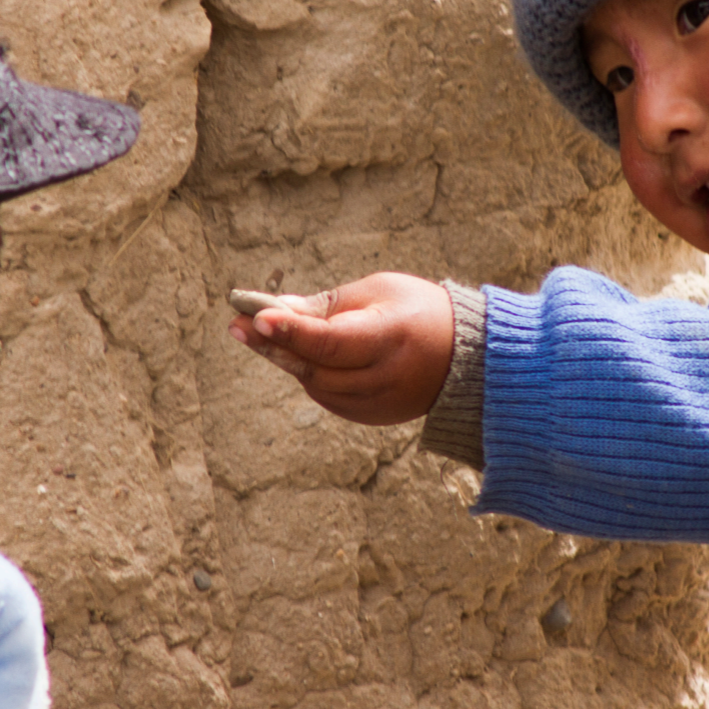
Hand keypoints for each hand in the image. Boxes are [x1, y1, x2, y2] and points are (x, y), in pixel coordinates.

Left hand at [226, 273, 454, 425]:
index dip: (292, 330)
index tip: (257, 316)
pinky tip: (296, 355)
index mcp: (392, 338)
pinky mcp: (373, 416)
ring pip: (316, 385)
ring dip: (286, 360)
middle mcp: (385, 378)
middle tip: (238, 326)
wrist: (471, 358)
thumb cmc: (420, 311)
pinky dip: (309, 375)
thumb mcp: (380, 292)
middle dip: (274, 345)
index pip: (331, 341)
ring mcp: (379, 403)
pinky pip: (328, 396)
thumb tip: (278, 309)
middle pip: (315, 367)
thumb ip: (329, 305)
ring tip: (259, 334)